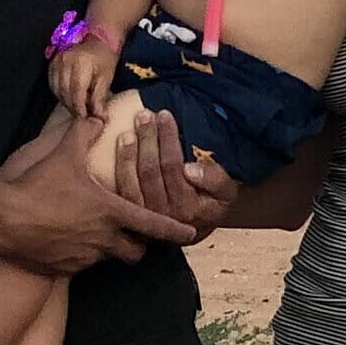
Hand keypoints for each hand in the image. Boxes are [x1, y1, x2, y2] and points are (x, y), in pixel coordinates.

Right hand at [0, 124, 193, 268]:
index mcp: (111, 212)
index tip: (190, 233)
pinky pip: (83, 266)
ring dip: (109, 249)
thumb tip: (96, 117)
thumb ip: (83, 133)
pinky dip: (82, 256)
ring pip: (109, 260)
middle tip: (133, 234)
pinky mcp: (66, 270)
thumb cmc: (38, 186)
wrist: (4, 220)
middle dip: (139, 245)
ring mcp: (85, 258)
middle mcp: (104, 239)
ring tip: (97, 235)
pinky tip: (68, 241)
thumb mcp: (63, 154)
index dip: (174, 230)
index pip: (154, 225)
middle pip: (136, 252)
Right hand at [49, 38, 118, 119]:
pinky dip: (60, 95)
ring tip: (77, 109)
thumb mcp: (107, 77)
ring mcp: (56, 62)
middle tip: (82, 117)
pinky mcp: (52, 64)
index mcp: (80, 63)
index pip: (76, 90)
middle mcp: (64, 61)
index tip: (85, 119)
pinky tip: (69, 99)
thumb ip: (100, 97)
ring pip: (57, 90)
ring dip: (66, 102)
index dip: (80, 107)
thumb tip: (99, 117)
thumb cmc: (105, 57)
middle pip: (65, 92)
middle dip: (74, 107)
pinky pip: (53, 85)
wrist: (97, 39)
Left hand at [113, 106, 236, 236]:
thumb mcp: (225, 194)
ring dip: (131, 148)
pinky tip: (122, 141)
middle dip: (148, 138)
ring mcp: (142, 216)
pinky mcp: (128, 214)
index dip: (168, 139)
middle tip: (146, 115)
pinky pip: (121, 186)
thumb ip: (216, 180)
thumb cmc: (209, 204)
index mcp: (187, 210)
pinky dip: (120, 162)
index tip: (165, 115)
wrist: (192, 230)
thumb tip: (190, 169)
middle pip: (150, 170)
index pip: (173, 167)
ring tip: (134, 124)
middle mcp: (162, 215)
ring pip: (133, 177)